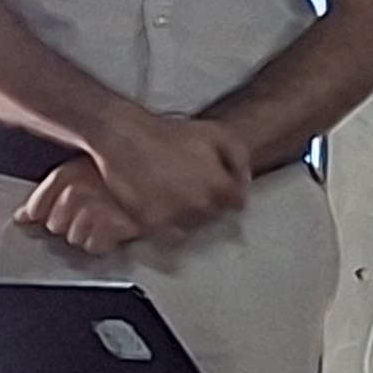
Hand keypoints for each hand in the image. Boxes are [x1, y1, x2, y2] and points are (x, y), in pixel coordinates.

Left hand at [16, 158, 145, 255]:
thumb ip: (48, 194)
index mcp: (70, 173)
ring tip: (104, 221)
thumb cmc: (128, 170)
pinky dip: (103, 243)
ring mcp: (96, 209)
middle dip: (69, 223)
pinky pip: (96, 246)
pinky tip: (112, 231)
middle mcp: (78, 191)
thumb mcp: (84, 170)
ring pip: (74, 238)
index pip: (36, 207)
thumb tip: (21, 216)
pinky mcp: (114, 226)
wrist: (166, 171)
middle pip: (55, 225)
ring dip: (87, 234)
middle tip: (89, 214)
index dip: (41, 214)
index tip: (43, 218)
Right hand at [84, 109, 251, 239]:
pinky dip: (172, 229)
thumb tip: (246, 181)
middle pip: (215, 215)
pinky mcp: (151, 225)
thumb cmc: (172, 134)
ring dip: (191, 217)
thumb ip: (240, 158)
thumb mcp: (217, 134)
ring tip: (179, 200)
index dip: (229, 194)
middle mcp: (201, 206)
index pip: (237, 204)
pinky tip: (166, 213)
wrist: (125, 139)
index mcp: (220, 187)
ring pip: (194, 227)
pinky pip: (171, 237)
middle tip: (194, 189)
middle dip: (210, 204)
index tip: (219, 186)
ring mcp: (176, 218)